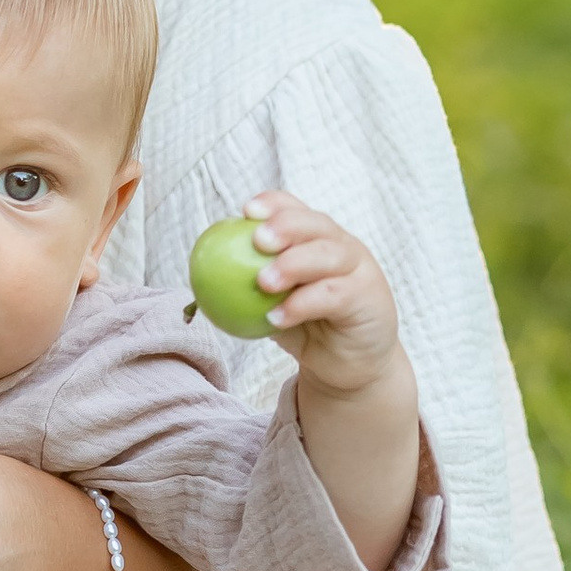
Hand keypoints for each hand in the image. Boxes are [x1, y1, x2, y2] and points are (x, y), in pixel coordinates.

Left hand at [237, 191, 404, 395]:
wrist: (349, 366)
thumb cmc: (306, 329)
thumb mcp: (274, 303)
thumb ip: (250, 286)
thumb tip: (202, 276)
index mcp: (318, 239)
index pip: (297, 210)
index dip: (275, 204)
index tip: (246, 210)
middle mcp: (342, 247)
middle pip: (317, 224)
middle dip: (286, 225)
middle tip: (257, 239)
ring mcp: (360, 270)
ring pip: (329, 255)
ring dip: (294, 264)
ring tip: (263, 282)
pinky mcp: (369, 298)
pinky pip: (334, 295)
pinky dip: (303, 304)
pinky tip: (276, 317)